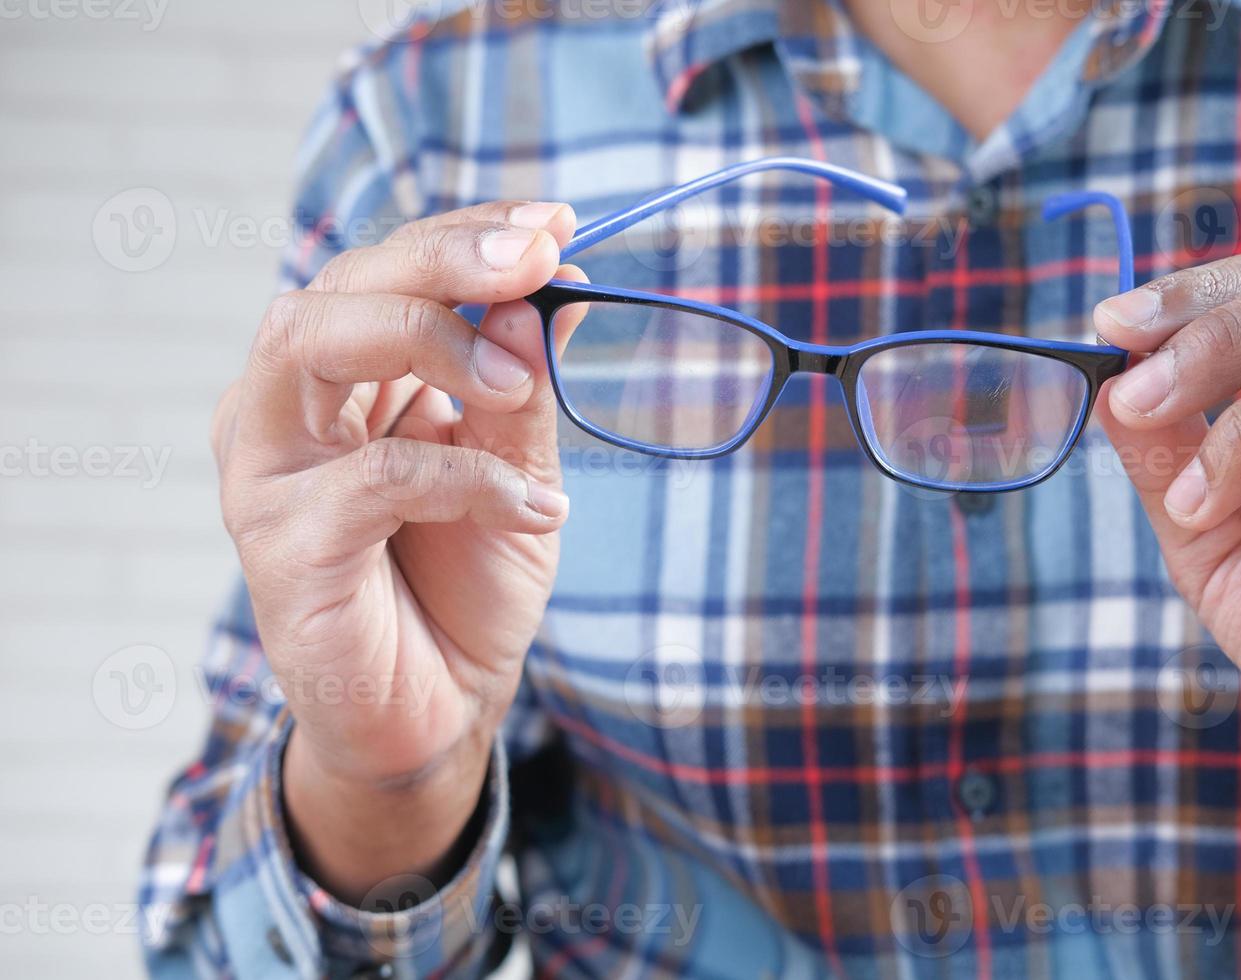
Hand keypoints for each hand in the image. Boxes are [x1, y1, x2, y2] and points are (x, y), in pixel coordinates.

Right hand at [212, 200, 584, 899]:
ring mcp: (268, 474)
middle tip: (534, 260)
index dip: (468, 235)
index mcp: (339, 378)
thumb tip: (546, 289)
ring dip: (430, 338)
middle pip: (337, 286)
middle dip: (441, 257)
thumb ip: (519, 389)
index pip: (386, 270)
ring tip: (517, 382)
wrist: (439, 710)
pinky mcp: (280, 547)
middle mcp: (284, 409)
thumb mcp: (515, 469)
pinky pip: (374, 477)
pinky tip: (536, 507)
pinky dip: (467, 478)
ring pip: (313, 345)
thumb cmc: (466, 584)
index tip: (556, 223)